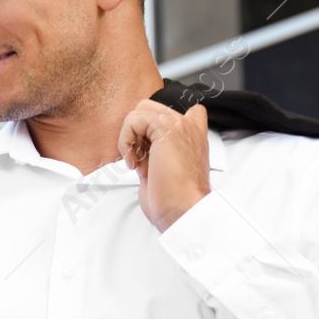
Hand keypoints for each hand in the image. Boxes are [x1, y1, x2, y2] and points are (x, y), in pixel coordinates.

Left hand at [117, 100, 210, 232]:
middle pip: (148, 108)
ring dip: (130, 137)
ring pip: (139, 111)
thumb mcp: (161, 168)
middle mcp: (189, 126)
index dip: (149, 126)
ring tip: (137, 162)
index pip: (170, 111)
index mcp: (192, 135)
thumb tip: (135, 143)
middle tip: (139, 159)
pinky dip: (126, 141)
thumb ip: (154, 150)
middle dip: (135, 132)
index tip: (146, 154)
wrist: (182, 210)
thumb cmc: (172, 199)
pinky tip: (135, 163)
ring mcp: (181, 125)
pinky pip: (133, 120)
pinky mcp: (168, 129)